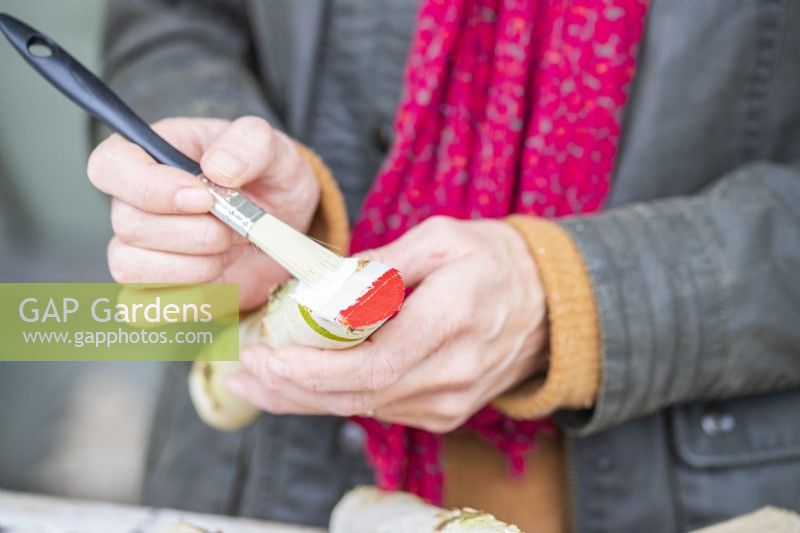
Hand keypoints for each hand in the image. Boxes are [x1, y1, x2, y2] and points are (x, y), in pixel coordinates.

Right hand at [87, 116, 319, 309]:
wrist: (288, 225)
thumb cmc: (269, 179)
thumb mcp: (274, 148)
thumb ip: (249, 142)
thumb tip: (219, 168)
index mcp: (150, 155)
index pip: (110, 166)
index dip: (149, 188)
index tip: (203, 198)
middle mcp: (134, 203)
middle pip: (129, 225)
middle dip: (197, 233)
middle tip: (238, 226)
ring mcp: (140, 250)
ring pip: (131, 269)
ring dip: (196, 266)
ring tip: (231, 249)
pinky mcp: (156, 290)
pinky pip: (143, 308)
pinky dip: (188, 301)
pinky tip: (221, 282)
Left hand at [229, 216, 548, 432]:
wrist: (547, 305)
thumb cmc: (494, 262)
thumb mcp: (441, 238)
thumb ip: (382, 265)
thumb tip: (326, 288)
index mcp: (450, 322)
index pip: (371, 365)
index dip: (311, 371)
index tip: (265, 357)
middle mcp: (451, 373)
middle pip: (357, 396)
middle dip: (292, 388)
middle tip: (245, 371)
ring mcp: (449, 400)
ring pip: (362, 408)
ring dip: (304, 398)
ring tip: (255, 382)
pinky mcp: (443, 411)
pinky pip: (378, 407)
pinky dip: (334, 398)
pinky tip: (299, 386)